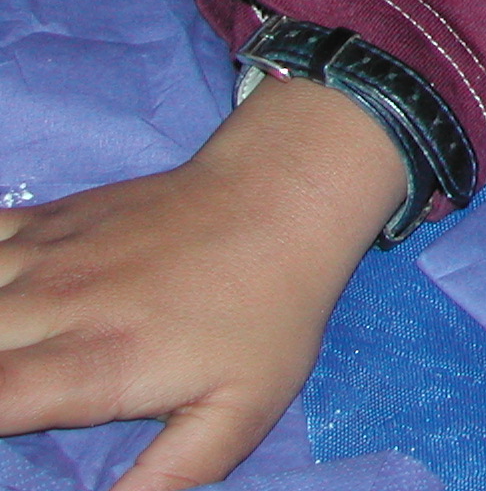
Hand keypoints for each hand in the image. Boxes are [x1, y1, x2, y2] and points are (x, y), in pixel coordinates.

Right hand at [0, 78, 407, 490]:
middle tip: (15, 396)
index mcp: (100, 361)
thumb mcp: (240, 412)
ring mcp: (47, 254)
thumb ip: (170, 477)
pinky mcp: (48, 221)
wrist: (279, 199)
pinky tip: (2, 309)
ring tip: (8, 361)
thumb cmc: (267, 312)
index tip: (1, 431)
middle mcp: (58, 304)